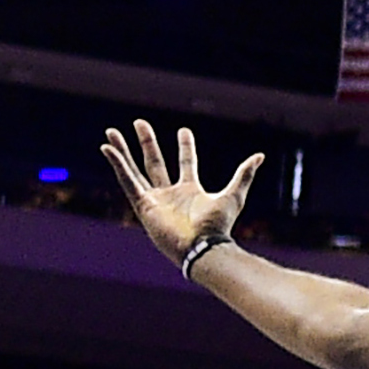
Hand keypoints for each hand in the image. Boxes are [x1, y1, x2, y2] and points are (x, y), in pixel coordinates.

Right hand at [101, 119, 263, 264]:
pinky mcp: (142, 205)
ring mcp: (154, 199)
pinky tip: (108, 148)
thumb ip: (244, 174)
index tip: (184, 130)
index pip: (186, 163)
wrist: (202, 246)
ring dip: (123, 151)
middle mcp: (170, 194)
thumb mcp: (234, 195)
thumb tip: (260, 155)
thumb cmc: (218, 226)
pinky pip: (126, 181)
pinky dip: (117, 164)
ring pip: (134, 170)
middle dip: (147, 143)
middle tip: (139, 123)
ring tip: (112, 132)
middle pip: (155, 163)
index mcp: (190, 191)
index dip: (185, 147)